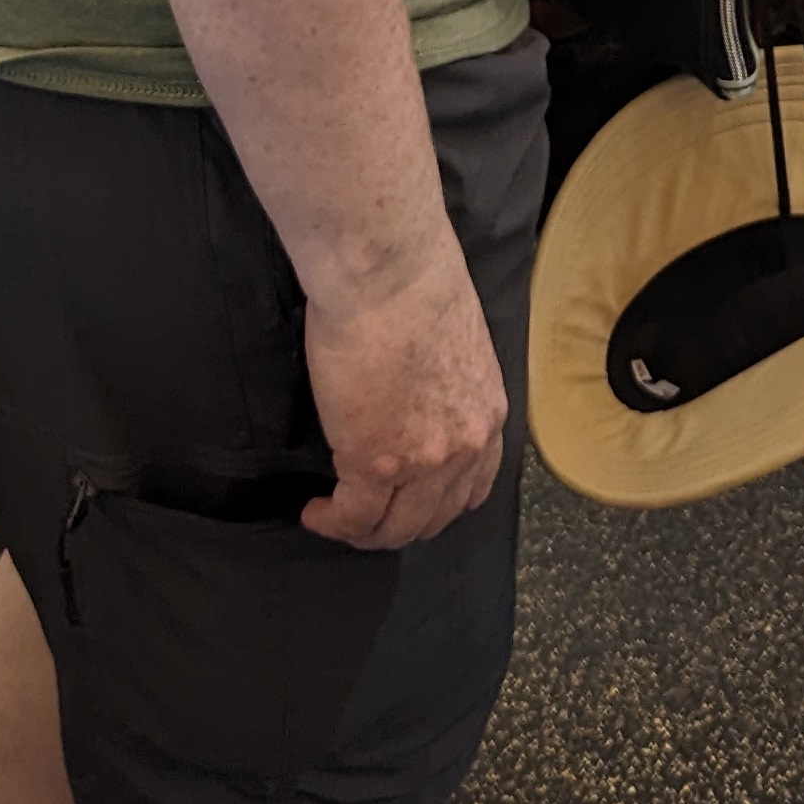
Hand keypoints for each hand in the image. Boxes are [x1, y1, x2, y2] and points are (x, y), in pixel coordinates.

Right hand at [300, 236, 506, 552]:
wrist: (388, 272)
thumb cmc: (413, 284)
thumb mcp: (455, 345)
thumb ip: (445, 385)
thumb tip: (417, 396)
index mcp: (487, 414)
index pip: (473, 487)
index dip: (438, 505)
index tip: (408, 501)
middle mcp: (465, 447)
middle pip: (433, 518)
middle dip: (398, 525)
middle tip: (365, 515)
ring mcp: (422, 461)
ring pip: (394, 528)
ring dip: (363, 531)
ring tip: (335, 518)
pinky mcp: (374, 462)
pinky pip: (353, 516)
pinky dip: (332, 521)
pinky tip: (315, 511)